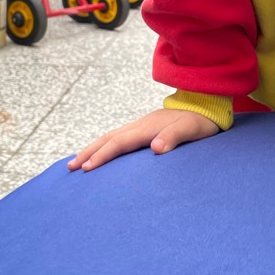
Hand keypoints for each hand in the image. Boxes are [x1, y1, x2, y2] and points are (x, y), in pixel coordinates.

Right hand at [68, 108, 219, 171]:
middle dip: (88, 153)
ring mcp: (140, 126)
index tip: (87, 168)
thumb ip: (174, 137)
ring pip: (110, 137)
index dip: (102, 155)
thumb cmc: (199, 121)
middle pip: (108, 139)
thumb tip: (155, 148)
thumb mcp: (191, 130)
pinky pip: (117, 137)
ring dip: (92, 148)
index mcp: (147, 128)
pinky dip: (104, 145)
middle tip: (70, 168)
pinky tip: (100, 152)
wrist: (204, 106)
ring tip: (76, 162)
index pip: (119, 143)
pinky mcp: (143, 128)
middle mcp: (140, 126)